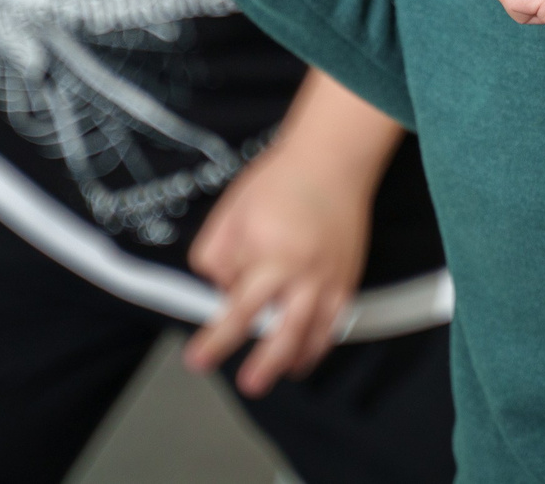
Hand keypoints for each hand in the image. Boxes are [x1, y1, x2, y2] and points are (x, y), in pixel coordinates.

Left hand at [182, 134, 377, 393]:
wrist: (330, 161)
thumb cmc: (278, 182)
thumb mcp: (230, 214)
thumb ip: (217, 257)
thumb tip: (221, 291)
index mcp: (268, 255)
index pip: (237, 310)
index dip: (216, 339)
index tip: (198, 359)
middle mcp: (301, 273)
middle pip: (282, 332)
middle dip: (264, 364)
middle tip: (249, 384)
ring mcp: (328, 278)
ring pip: (313, 333)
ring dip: (294, 359)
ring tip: (279, 376)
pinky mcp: (347, 278)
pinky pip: (336, 321)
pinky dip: (321, 342)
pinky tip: (307, 354)